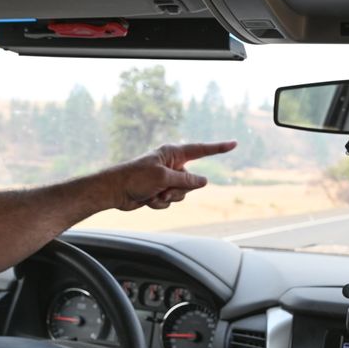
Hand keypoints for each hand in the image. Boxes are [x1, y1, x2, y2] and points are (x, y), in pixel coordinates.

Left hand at [111, 141, 236, 210]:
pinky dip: (160, 204)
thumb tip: (204, 181)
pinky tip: (147, 200)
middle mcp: (172, 165)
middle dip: (180, 189)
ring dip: (169, 198)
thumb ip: (186, 180)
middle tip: (163, 188)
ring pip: (182, 194)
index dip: (218, 148)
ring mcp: (166, 179)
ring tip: (153, 194)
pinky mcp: (160, 191)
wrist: (114, 192)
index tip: (234, 144)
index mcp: (172, 154)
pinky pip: (171, 202)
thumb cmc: (135, 178)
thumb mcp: (164, 178)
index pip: (201, 150)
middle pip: (192, 181)